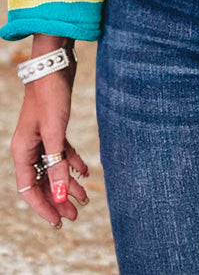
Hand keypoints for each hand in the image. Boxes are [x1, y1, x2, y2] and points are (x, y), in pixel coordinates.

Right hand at [10, 34, 89, 227]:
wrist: (54, 65)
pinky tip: (87, 172)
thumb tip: (61, 198)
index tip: (60, 222)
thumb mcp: (56, 133)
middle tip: (76, 215)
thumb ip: (58, 166)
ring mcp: (41, 138)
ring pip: (54, 169)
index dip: (44, 207)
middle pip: (42, 182)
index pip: (29, 190)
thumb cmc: (51, 96)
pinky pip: (62, 153)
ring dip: (68, 184)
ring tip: (85, 199)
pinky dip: (73, 163)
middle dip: (58, 199)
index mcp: (22, 151)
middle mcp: (28, 147)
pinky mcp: (54, 128)